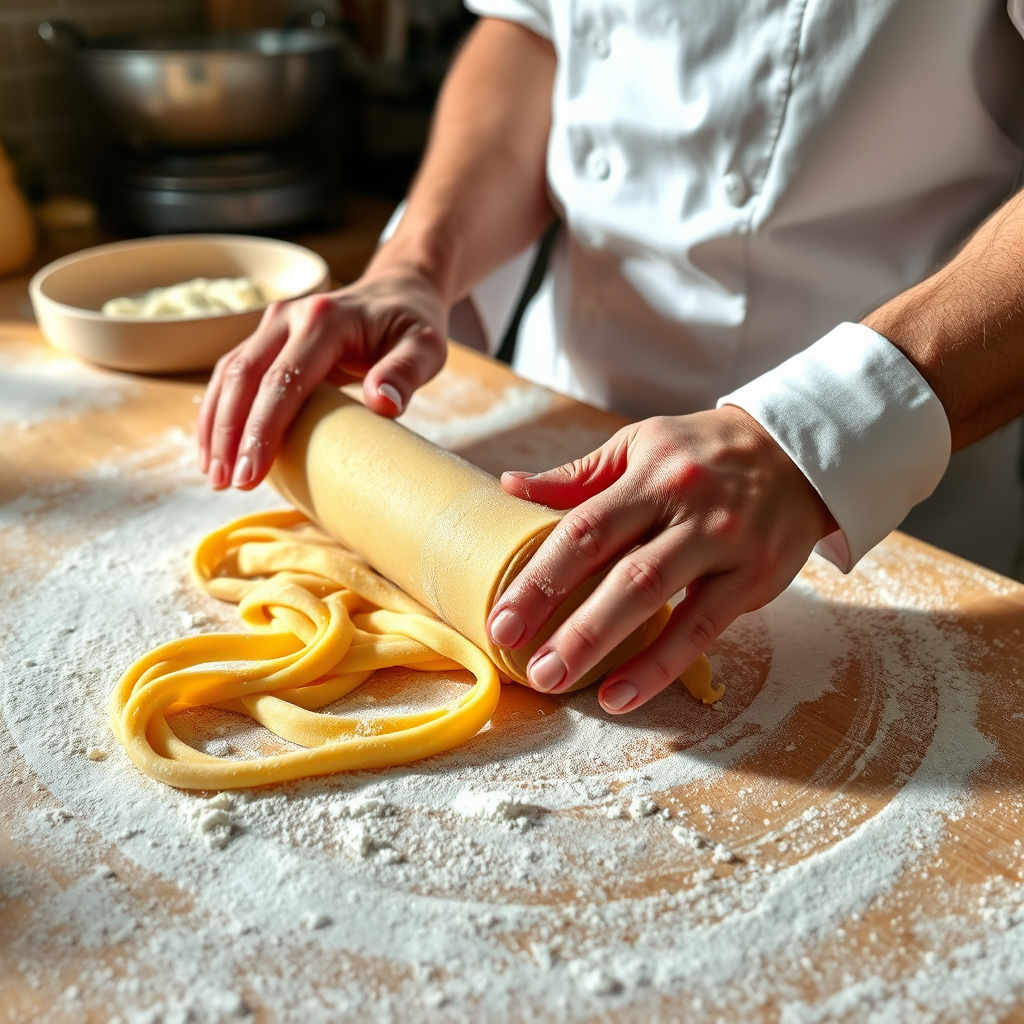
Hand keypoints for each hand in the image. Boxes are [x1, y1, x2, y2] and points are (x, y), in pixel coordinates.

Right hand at [197, 262, 447, 489]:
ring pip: (229, 375)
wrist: (398, 291)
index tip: (250, 474)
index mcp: (325, 319)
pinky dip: (218, 412)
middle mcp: (289, 316)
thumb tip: (382, 403)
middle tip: (224, 484)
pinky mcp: (266, 338)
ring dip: (215, 426)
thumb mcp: (426, 348)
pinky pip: (232, 375)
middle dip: (230, 434)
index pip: (283, 380)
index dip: (263, 429)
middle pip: (244, 377)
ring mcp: (272, 324)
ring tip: (213, 476)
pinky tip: (214, 449)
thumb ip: (406, 373)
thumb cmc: (413, 324)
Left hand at [485, 406, 837, 713]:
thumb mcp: (639, 447)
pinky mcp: (756, 578)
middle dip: (568, 623)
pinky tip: (622, 693)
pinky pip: (703, 629)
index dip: (539, 577)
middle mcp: (688, 508)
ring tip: (560, 681)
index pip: (583, 528)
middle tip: (526, 664)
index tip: (501, 620)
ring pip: (661, 600)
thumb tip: (509, 488)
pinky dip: (660, 665)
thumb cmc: (702, 452)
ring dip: (607, 647)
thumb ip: (577, 477)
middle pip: (620, 570)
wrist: (798, 450)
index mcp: (649, 475)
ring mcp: (725, 545)